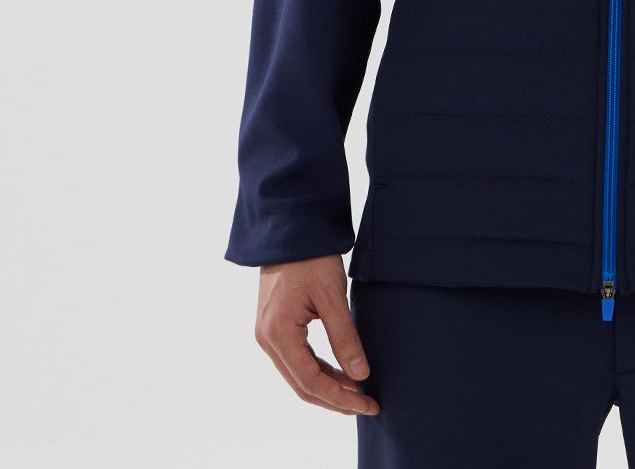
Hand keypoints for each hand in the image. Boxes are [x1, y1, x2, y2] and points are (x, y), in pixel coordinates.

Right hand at [253, 254, 379, 415]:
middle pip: (302, 384)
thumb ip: (345, 337)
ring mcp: (267, 333)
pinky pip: (296, 359)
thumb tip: (360, 374)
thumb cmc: (310, 257)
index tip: (367, 404)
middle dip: (335, 399)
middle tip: (367, 405)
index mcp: (278, 333)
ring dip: (327, 386)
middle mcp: (267, 339)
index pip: (310, 381)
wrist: (289, 228)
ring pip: (298, 374)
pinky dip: (318, 370)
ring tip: (358, 392)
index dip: (340, 398)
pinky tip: (340, 373)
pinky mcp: (274, 326)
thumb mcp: (332, 295)